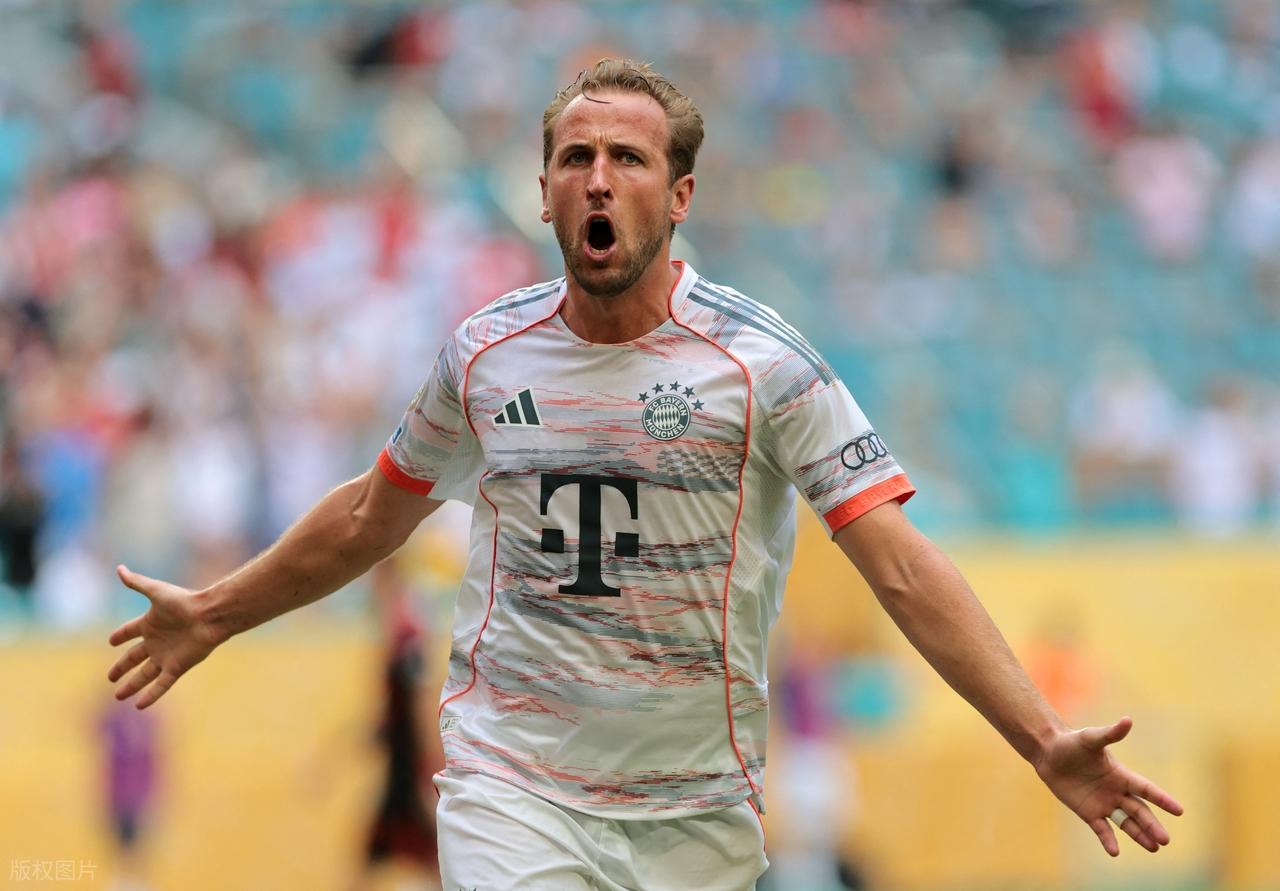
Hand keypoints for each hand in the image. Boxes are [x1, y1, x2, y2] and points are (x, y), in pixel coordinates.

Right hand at [107, 565, 221, 708]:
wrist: (210, 615)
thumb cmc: (184, 602)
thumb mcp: (156, 591)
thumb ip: (136, 583)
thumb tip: (119, 568)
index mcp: (151, 623)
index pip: (129, 632)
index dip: (120, 636)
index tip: (111, 641)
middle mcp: (157, 642)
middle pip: (134, 658)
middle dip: (121, 667)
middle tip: (109, 677)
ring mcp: (166, 656)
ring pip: (144, 675)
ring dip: (132, 685)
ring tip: (119, 695)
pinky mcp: (177, 667)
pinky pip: (161, 685)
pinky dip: (151, 695)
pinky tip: (139, 705)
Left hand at [1035, 716, 1183, 855]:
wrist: (1049, 753)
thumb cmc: (1071, 743)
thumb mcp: (1090, 738)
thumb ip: (1110, 734)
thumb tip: (1128, 720)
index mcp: (1121, 775)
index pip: (1146, 789)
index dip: (1162, 799)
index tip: (1180, 811)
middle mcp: (1116, 792)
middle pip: (1139, 811)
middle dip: (1152, 825)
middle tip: (1165, 840)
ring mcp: (1104, 804)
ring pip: (1126, 823)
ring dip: (1139, 835)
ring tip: (1154, 848)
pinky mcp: (1088, 813)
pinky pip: (1102, 829)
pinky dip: (1109, 841)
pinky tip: (1115, 852)